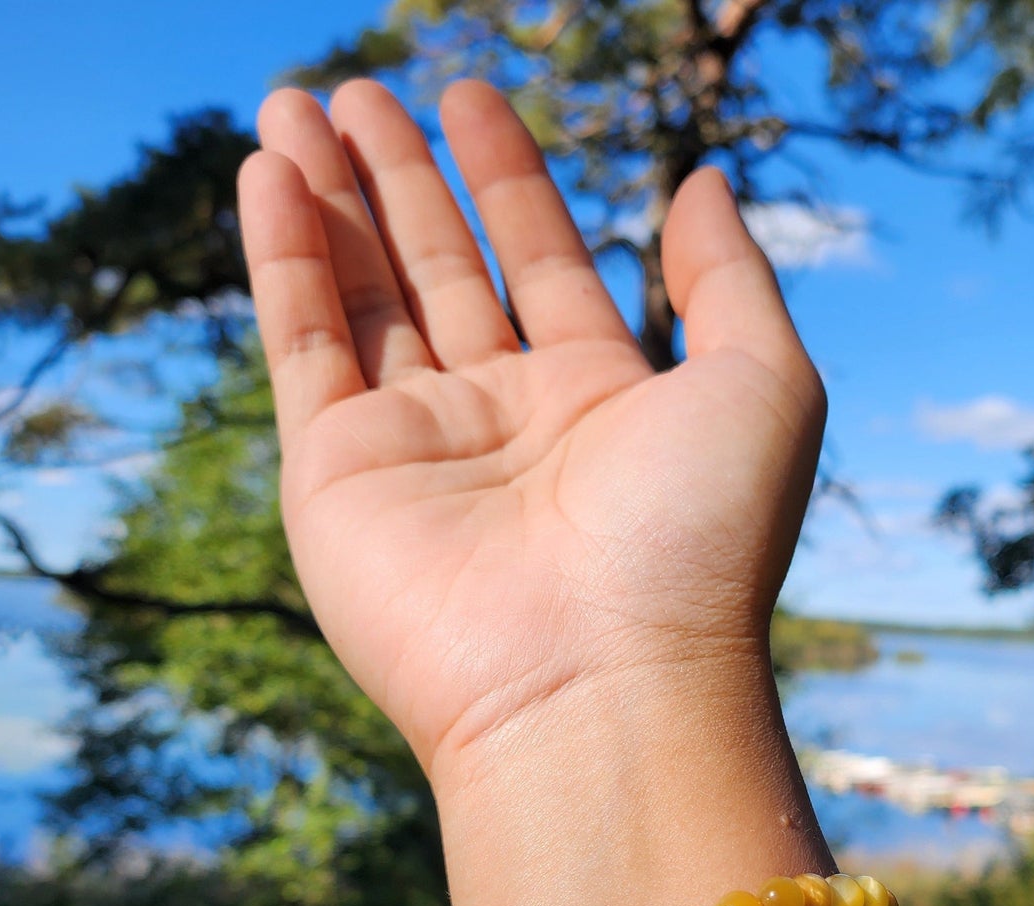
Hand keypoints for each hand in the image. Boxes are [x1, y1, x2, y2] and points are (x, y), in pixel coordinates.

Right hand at [238, 80, 824, 781]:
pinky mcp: (337, 478)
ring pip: (364, 298)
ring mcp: (418, 451)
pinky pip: (302, 345)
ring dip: (333, 200)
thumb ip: (730, 279)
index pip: (543, 264)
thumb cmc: (701, 544)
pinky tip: (270, 174)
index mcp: (603, 403)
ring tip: (301, 104)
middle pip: (443, 274)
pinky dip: (283, 259)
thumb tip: (702, 179)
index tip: (471, 97)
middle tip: (365, 91)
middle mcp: (508, 425)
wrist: (601, 686)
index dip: (508, 180)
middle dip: (405, 180)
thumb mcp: (764, 387)